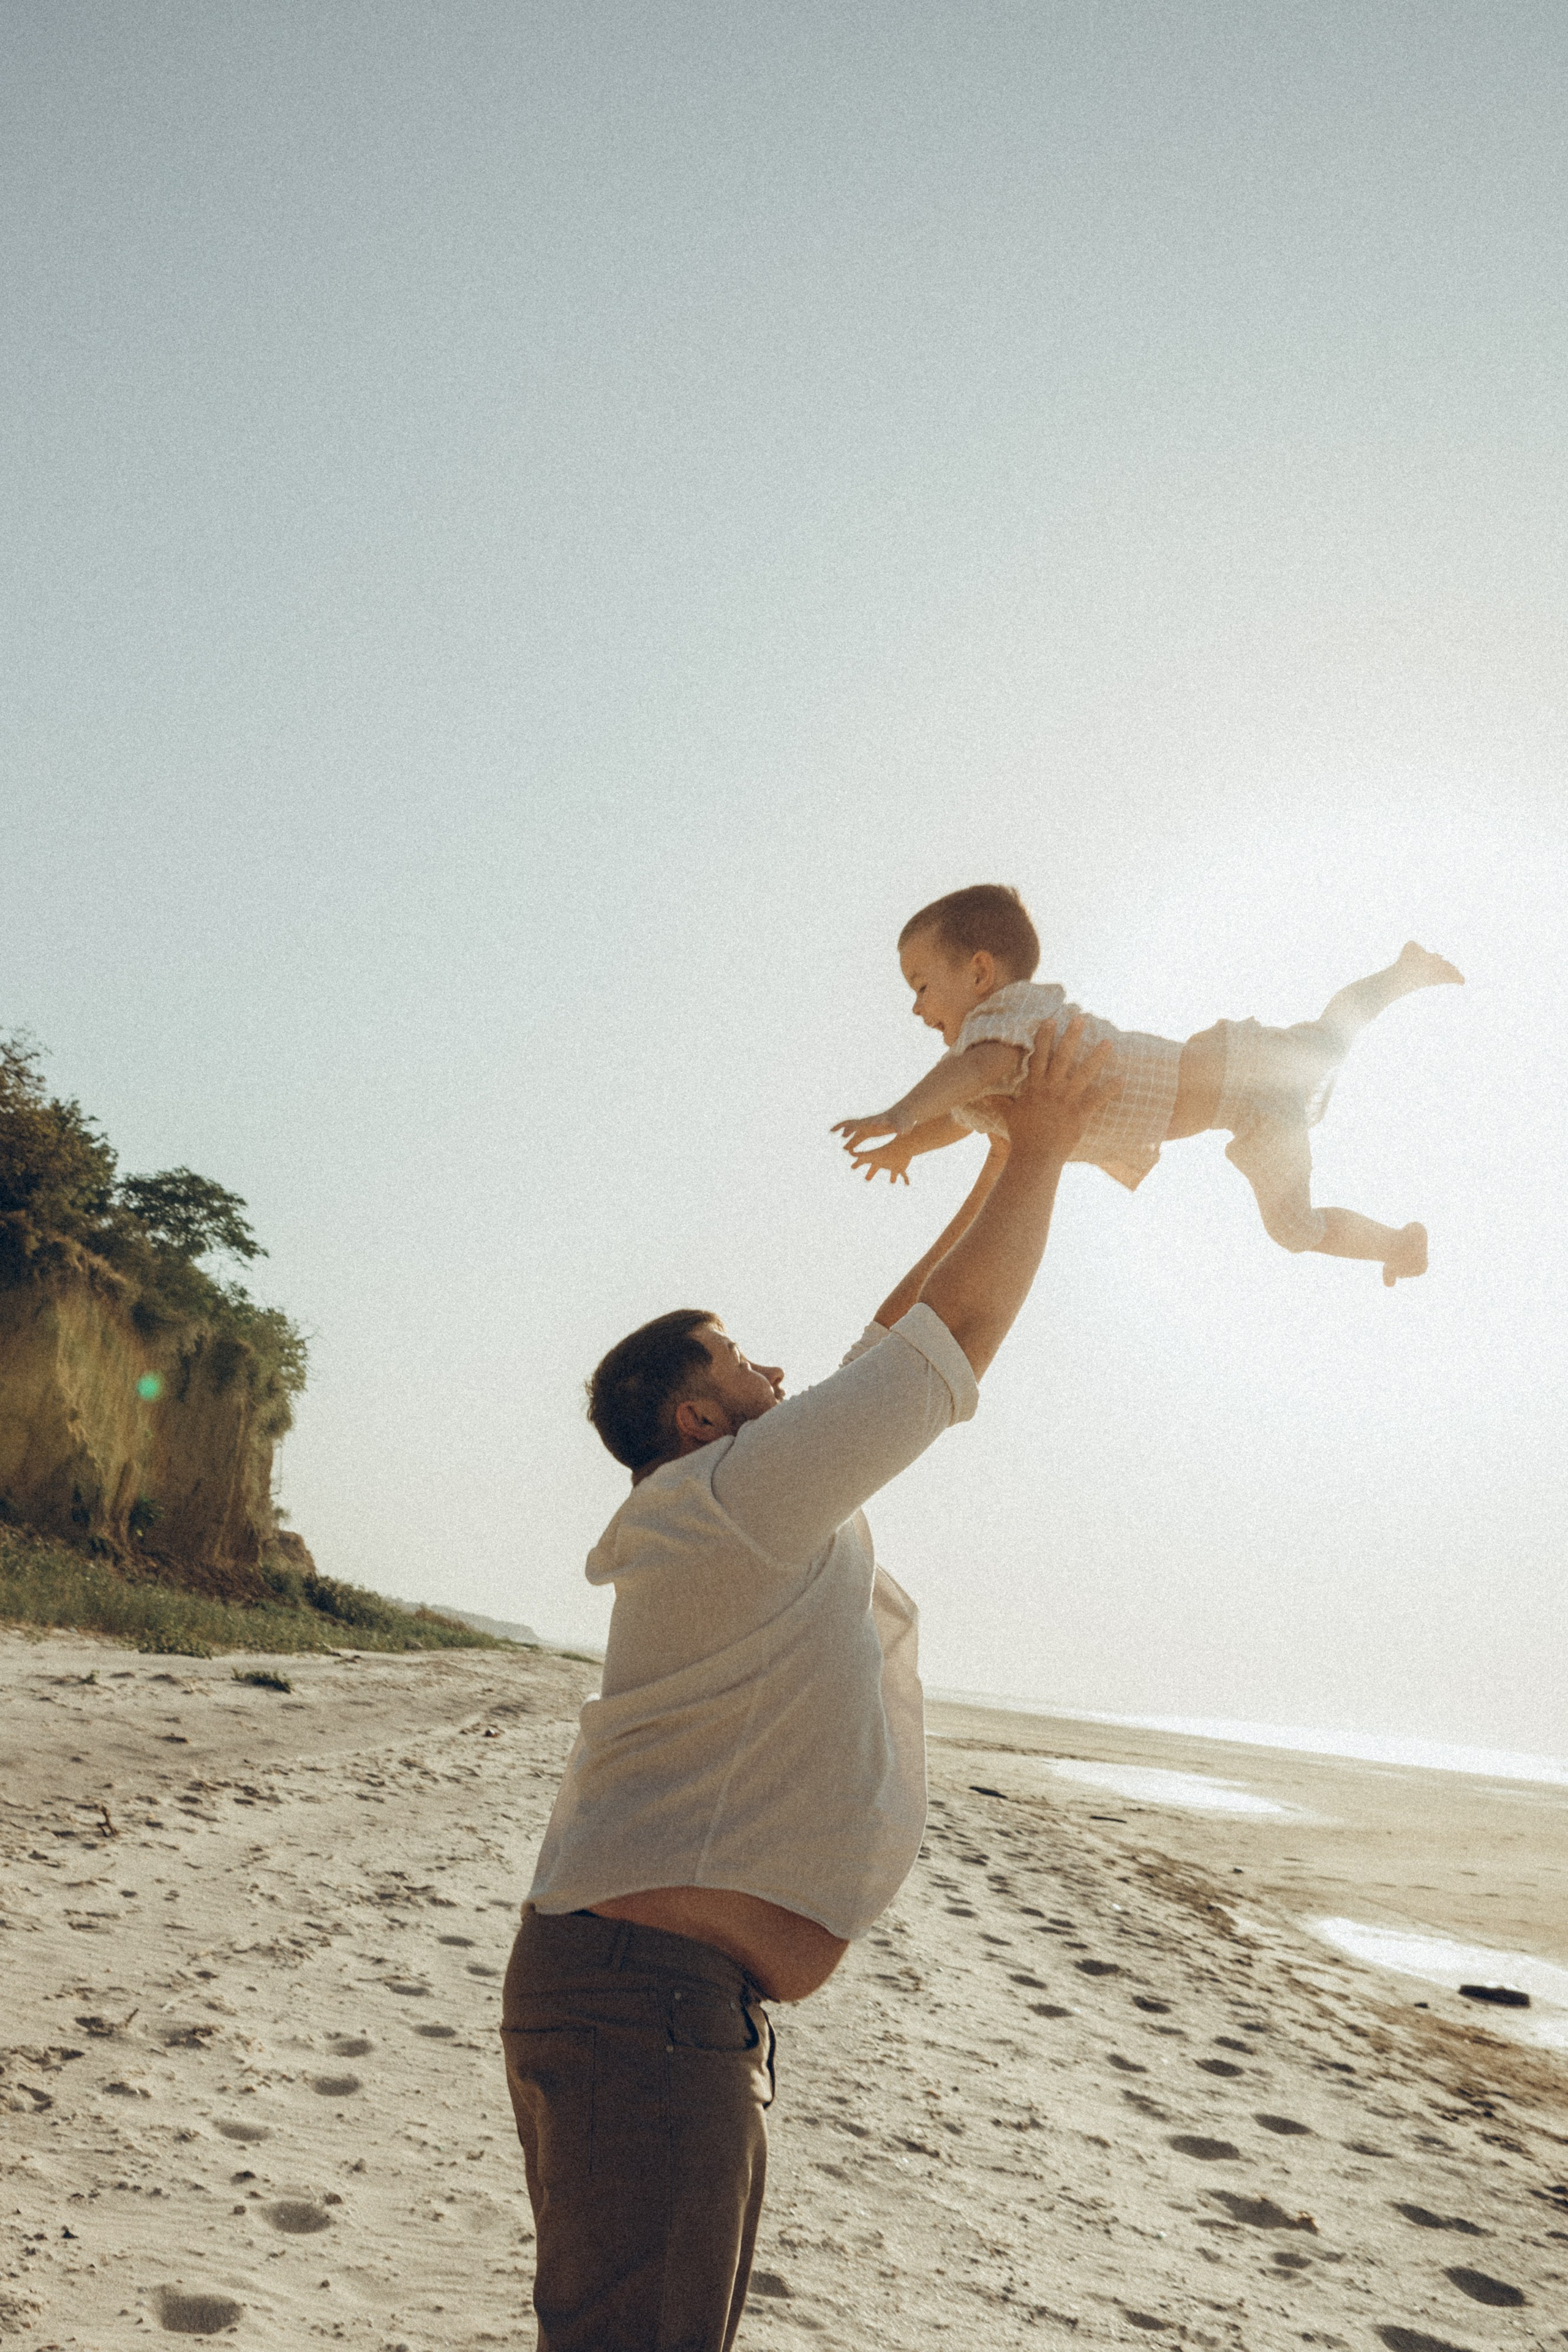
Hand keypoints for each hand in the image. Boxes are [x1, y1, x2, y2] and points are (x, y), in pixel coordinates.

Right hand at [832, 1111, 900, 1152]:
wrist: (906, 1113)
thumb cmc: (905, 1119)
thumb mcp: (904, 1124)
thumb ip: (901, 1128)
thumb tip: (903, 1132)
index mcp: (875, 1122)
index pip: (860, 1124)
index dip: (851, 1129)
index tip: (843, 1135)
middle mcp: (870, 1123)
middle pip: (853, 1124)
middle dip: (843, 1128)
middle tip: (832, 1132)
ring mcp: (870, 1126)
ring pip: (854, 1131)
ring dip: (848, 1138)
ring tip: (842, 1148)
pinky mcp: (873, 1130)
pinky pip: (859, 1136)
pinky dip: (853, 1141)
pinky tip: (850, 1148)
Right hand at [847, 1136, 915, 1184]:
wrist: (902, 1146)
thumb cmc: (886, 1151)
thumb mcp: (872, 1155)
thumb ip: (860, 1155)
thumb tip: (849, 1153)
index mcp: (875, 1160)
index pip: (863, 1162)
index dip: (858, 1164)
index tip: (852, 1167)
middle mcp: (884, 1163)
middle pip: (875, 1169)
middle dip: (870, 1174)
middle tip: (866, 1179)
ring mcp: (893, 1166)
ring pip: (892, 1173)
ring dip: (892, 1177)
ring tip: (892, 1181)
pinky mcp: (902, 1168)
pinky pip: (904, 1175)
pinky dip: (905, 1180)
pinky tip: (907, 1184)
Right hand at [1000, 1016, 1119, 1161]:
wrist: (1035, 1157)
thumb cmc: (1022, 1136)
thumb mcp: (1009, 1116)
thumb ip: (1000, 1103)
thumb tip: (985, 1097)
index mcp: (1035, 1088)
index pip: (1039, 1057)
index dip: (1044, 1038)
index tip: (1050, 1020)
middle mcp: (1051, 1090)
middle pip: (1063, 1058)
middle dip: (1072, 1037)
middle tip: (1081, 1019)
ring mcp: (1067, 1101)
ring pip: (1084, 1074)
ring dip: (1096, 1057)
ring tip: (1108, 1042)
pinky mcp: (1080, 1114)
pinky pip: (1098, 1099)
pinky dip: (1110, 1089)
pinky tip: (1122, 1078)